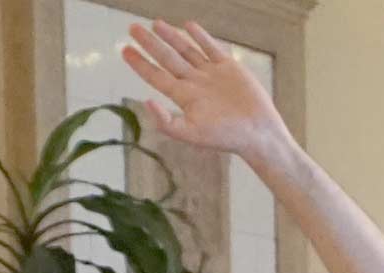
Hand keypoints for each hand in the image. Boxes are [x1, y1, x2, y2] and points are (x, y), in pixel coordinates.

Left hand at [122, 19, 289, 160]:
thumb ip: (167, 123)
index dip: (140, 64)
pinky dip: (201, 37)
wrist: (259, 134)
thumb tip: (146, 102)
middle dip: (150, 44)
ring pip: (186, 51)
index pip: (157, 76)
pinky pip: (211, 48)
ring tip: (155, 23)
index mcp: (185, 98)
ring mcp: (212, 74)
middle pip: (167, 59)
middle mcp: (195, 84)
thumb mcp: (193, 135)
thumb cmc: (228, 138)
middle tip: (133, 28)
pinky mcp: (229, 68)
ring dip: (171, 37)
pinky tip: (188, 26)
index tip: (125, 50)